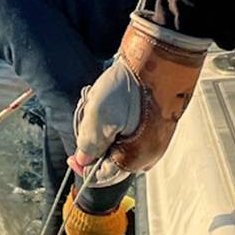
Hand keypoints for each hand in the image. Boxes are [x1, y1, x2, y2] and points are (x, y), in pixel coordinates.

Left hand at [72, 13, 208, 176]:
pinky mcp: (158, 125)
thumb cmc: (132, 86)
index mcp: (135, 159)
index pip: (102, 177)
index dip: (83, 168)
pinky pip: (132, 133)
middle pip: (111, 161)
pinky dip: (118, 122)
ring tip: (103, 105)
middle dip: (96, 144)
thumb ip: (89, 144)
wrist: (161, 57)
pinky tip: (116, 102)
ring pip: (120, 145)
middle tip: (89, 119)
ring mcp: (156, 139)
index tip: (72, 157)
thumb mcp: (100, 117)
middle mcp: (148, 154)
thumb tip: (84, 162)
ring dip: (105, 130)